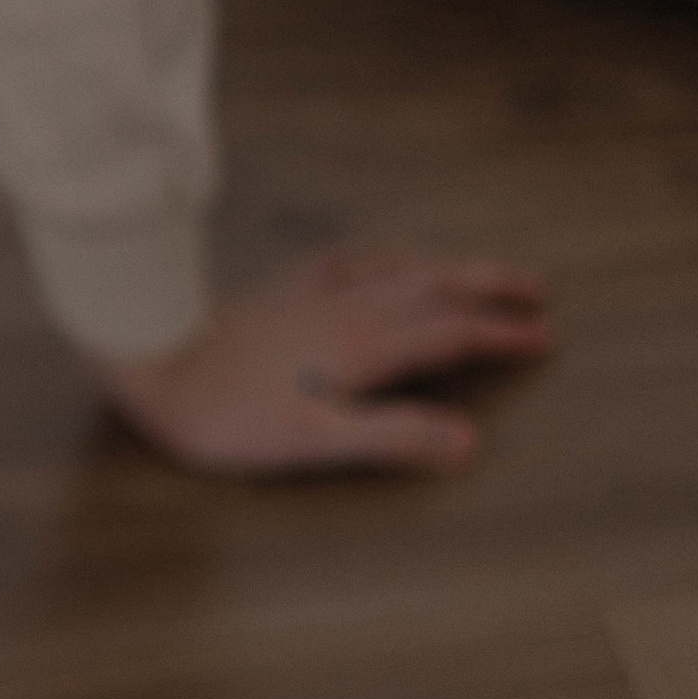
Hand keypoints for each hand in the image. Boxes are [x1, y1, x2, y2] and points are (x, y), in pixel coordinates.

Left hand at [101, 242, 550, 475]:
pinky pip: (349, 261)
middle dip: (490, 287)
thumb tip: (470, 443)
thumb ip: (393, 438)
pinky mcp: (283, 293)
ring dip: (448, 268)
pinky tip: (385, 255)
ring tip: (479, 272)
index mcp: (365, 347)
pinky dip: (383, 256)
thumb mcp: (314, 441)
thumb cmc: (227, 416)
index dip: (501, 335)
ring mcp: (316, 295)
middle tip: (538, 290)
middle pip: (436, 287)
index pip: (451, 333)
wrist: (152, 365)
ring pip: (399, 269)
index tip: (545, 336)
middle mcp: (349, 310)